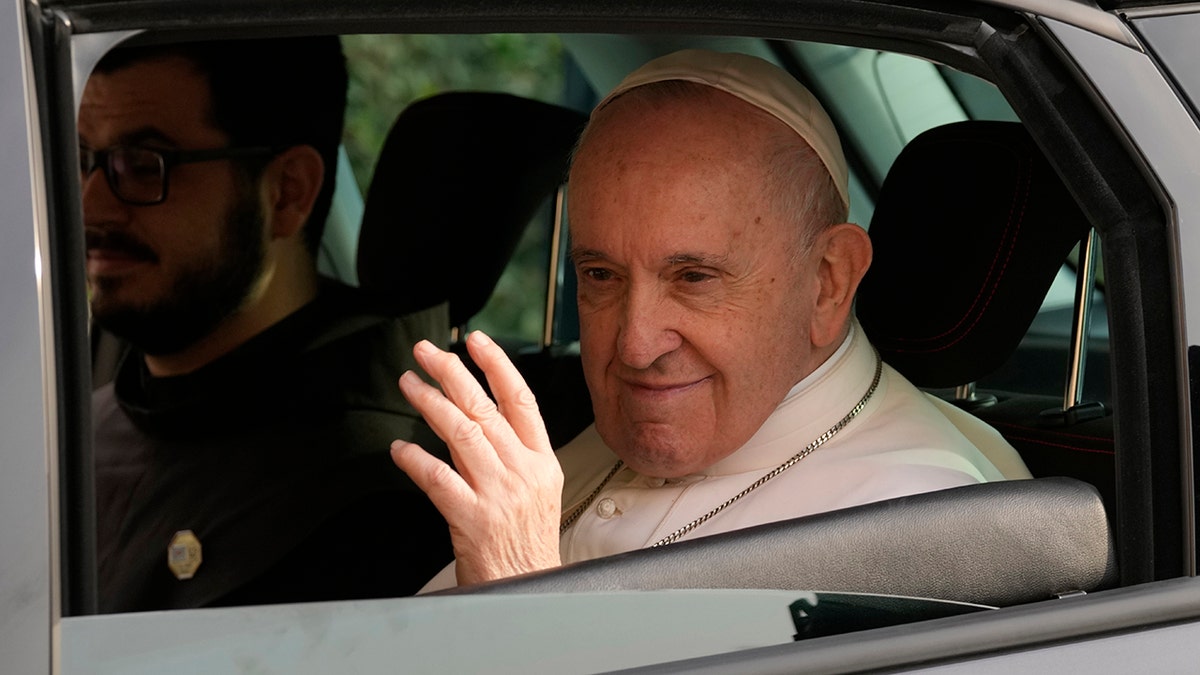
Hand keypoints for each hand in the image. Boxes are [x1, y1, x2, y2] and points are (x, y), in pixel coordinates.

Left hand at [390, 331, 563, 585]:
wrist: (529, 588)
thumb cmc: (527, 545)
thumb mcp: (536, 492)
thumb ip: (508, 454)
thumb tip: (472, 418)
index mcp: (541, 462)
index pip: (521, 400)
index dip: (497, 365)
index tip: (475, 341)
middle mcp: (522, 472)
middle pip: (484, 408)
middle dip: (451, 373)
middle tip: (426, 352)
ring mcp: (498, 494)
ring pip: (460, 433)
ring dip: (429, 403)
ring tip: (409, 385)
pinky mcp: (472, 519)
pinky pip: (437, 478)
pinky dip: (414, 459)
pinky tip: (399, 448)